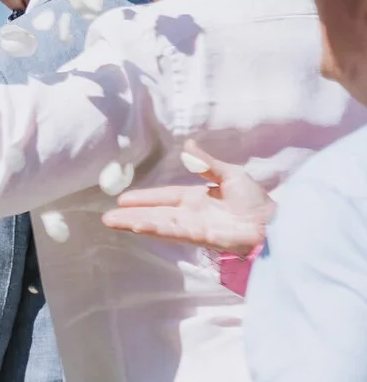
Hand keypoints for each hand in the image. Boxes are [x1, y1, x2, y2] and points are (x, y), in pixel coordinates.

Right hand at [101, 143, 272, 254]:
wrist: (274, 222)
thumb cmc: (256, 200)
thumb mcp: (230, 174)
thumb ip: (205, 163)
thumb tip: (187, 144)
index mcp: (197, 199)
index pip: (165, 198)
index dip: (145, 198)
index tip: (123, 199)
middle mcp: (190, 214)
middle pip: (155, 213)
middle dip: (131, 214)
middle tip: (107, 217)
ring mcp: (192, 227)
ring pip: (157, 224)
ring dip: (134, 223)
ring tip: (111, 222)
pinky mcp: (198, 237)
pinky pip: (172, 231)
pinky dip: (153, 229)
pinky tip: (136, 226)